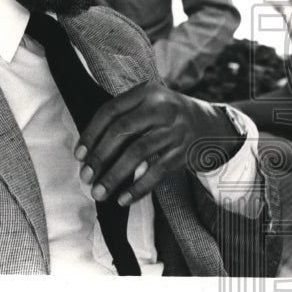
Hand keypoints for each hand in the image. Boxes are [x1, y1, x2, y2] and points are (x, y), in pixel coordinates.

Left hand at [75, 82, 242, 206]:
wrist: (213, 125)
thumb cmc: (168, 118)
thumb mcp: (150, 105)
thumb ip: (124, 118)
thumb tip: (88, 153)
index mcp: (147, 92)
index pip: (110, 111)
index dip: (91, 134)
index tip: (79, 156)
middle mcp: (162, 107)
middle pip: (122, 131)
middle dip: (100, 157)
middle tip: (86, 177)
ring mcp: (176, 129)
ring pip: (138, 152)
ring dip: (115, 175)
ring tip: (99, 192)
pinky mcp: (186, 150)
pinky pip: (158, 171)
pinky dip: (139, 187)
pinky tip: (124, 199)